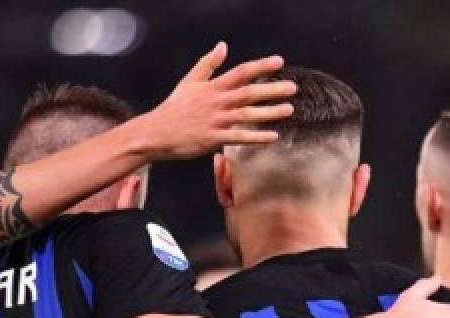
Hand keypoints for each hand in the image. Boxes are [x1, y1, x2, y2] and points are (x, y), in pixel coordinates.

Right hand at [133, 42, 295, 159]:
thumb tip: (223, 45)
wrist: (156, 133)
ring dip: (269, 112)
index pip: (241, 72)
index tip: (279, 61)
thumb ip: (208, 64)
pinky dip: (256, 137)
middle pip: (249, 93)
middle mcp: (216, 102)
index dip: (261, 66)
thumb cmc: (174, 108)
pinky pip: (238, 138)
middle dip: (272, 89)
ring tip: (289, 110)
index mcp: (212, 87)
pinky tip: (273, 136)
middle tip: (293, 88)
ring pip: (247, 115)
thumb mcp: (189, 82)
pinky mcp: (211, 139)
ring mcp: (214, 121)